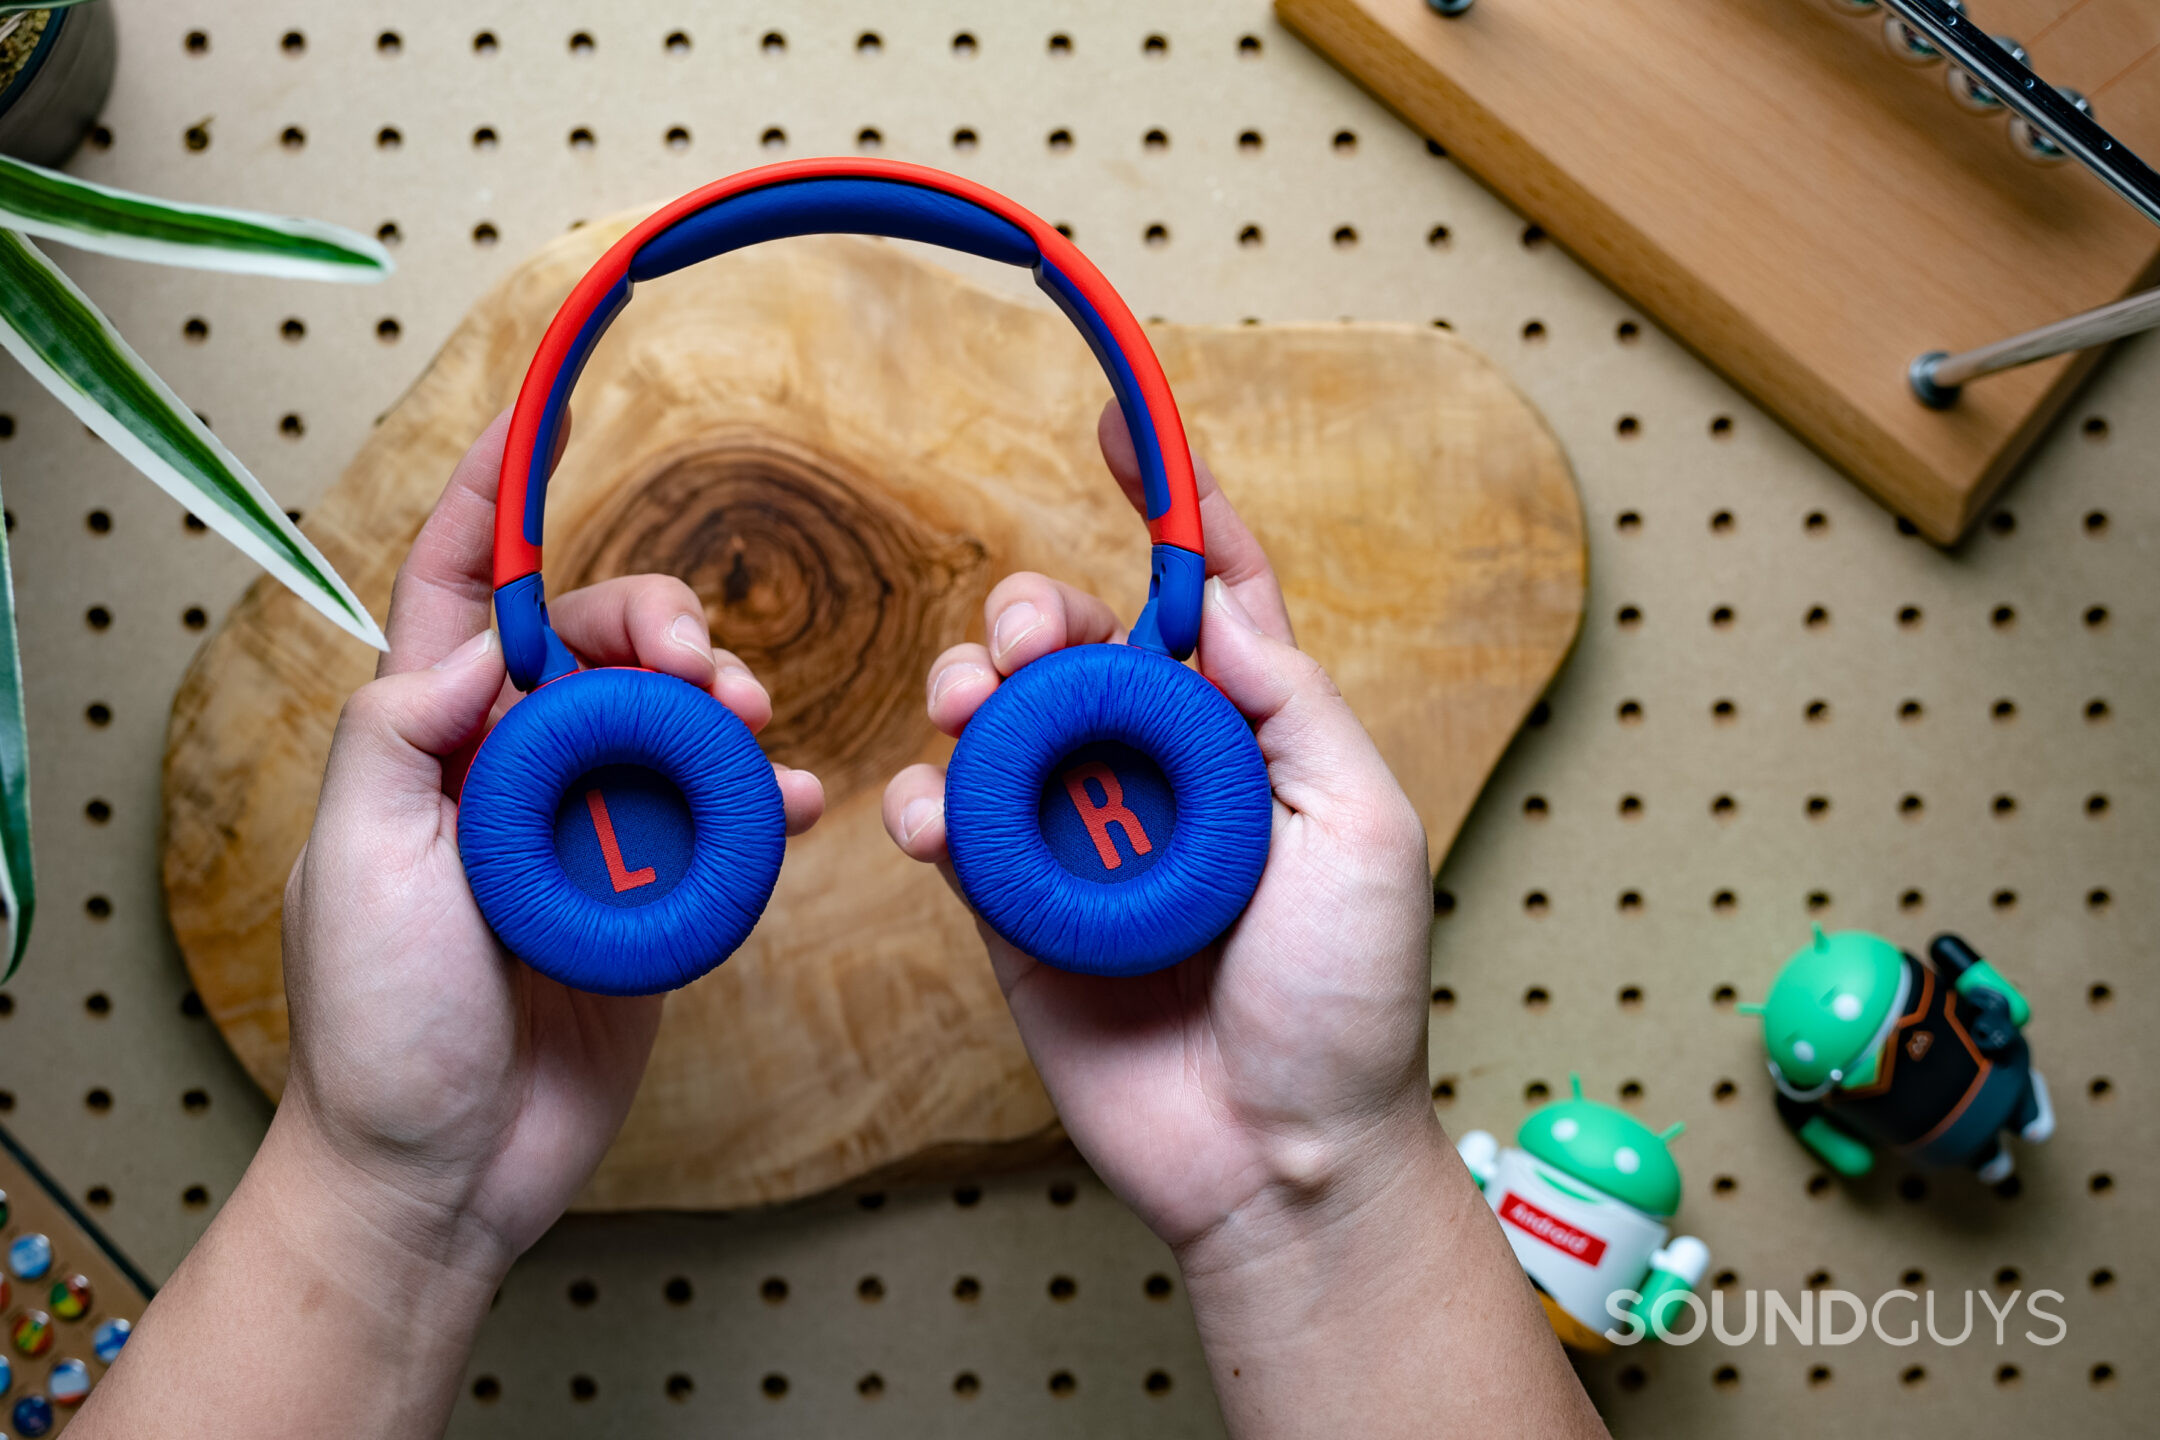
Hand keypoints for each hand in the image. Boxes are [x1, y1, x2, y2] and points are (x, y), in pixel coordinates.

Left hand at [278, 407, 824, 1277]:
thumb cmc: (375, 1027)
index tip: (539, 410)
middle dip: (653, 618)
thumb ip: (402, 732)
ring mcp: (585, 835)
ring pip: (671, 721)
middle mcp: (507, 772)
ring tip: (749, 718)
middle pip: (594, 644)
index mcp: (423, 743)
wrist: (441, 1175)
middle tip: (700, 658)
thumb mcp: (356, 860)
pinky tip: (803, 800)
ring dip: (720, 697)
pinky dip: (769, 800)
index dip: (495, 497)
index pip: (459, 590)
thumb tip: (485, 644)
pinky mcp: (651, 901)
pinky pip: (724, 824)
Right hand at [881, 401, 1438, 1260]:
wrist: (1275, 1159)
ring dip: (973, 687)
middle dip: (1041, 612)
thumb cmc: (1345, 1004)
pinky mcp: (1014, 915)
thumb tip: (1219, 606)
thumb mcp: (1363, 831)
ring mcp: (1080, 842)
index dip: (1174, 507)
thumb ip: (1292, 706)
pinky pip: (951, 834)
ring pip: (1001, 725)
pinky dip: (923, 807)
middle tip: (1030, 636)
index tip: (1125, 422)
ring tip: (970, 701)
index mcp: (1255, 742)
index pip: (1213, 598)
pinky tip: (925, 811)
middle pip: (1082, 650)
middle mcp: (1162, 777)